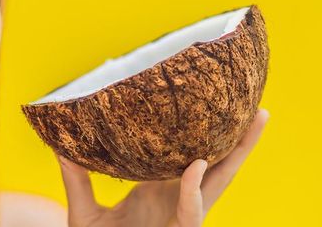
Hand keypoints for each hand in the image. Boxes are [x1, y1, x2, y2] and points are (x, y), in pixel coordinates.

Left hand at [57, 108, 269, 226]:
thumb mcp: (83, 211)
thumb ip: (76, 181)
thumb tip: (61, 146)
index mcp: (162, 189)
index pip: (191, 158)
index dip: (206, 136)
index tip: (212, 106)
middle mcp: (179, 199)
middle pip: (219, 166)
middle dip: (240, 141)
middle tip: (259, 110)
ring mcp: (183, 216)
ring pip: (219, 184)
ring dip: (238, 156)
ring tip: (256, 124)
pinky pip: (192, 211)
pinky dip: (194, 189)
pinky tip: (196, 164)